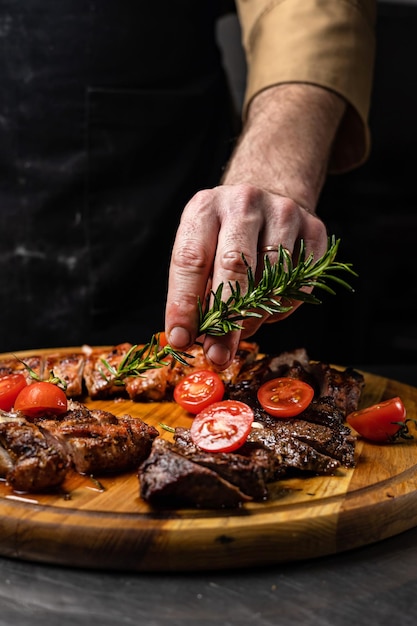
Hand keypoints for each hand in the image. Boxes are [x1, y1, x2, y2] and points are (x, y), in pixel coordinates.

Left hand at [165, 83, 344, 368]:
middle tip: (218, 355)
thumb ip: (193, 288)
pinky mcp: (315, 228)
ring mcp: (284, 212)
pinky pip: (301, 283)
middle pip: (234, 268)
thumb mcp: (200, 245)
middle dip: (225, 320)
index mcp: (204, 207)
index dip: (184, 305)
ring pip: (272, 280)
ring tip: (245, 326)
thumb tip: (190, 338)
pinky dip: (284, 306)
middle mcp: (243, 203)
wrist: (270, 189)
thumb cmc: (225, 231)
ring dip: (257, 315)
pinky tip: (271, 306)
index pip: (190, 261)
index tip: (180, 340)